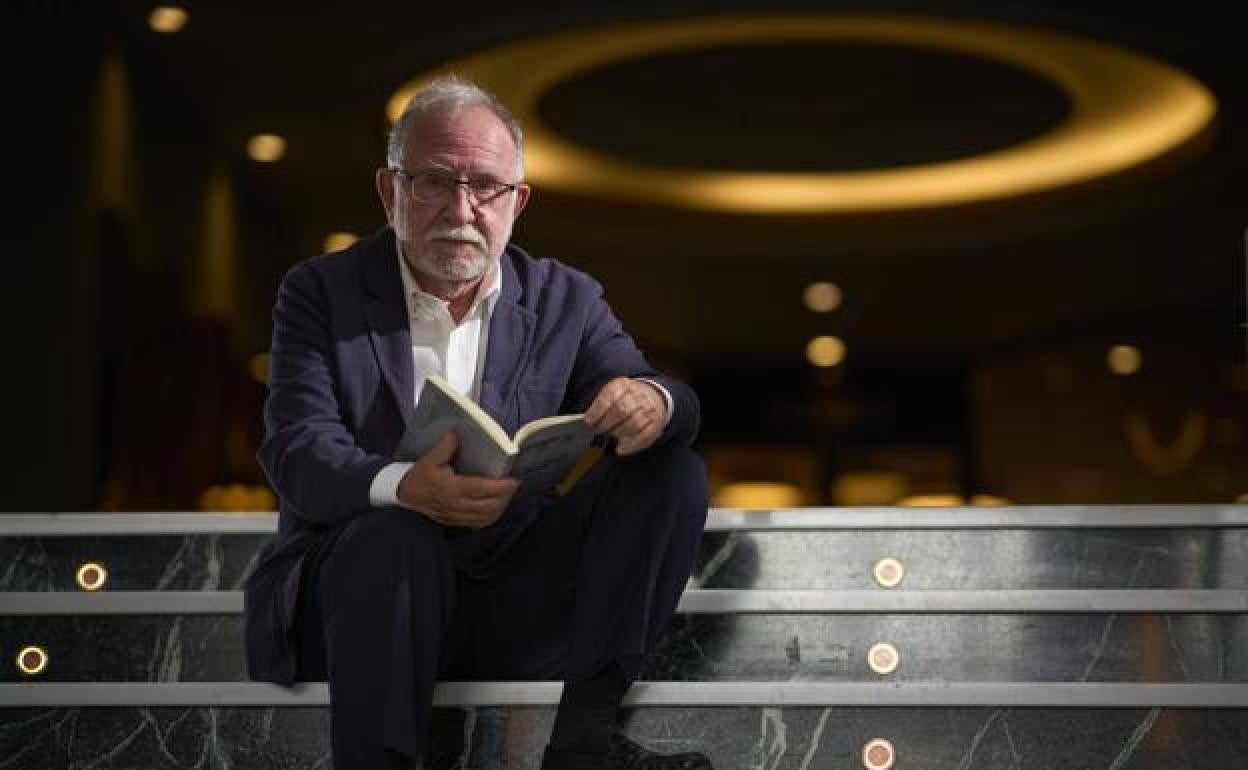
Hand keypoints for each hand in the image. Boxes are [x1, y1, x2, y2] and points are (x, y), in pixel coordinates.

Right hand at [396, 431, 519, 528]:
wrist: (405, 496)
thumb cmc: (420, 477)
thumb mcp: (430, 459)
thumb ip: (445, 447)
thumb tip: (456, 433)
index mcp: (453, 489)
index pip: (482, 489)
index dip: (500, 487)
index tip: (514, 480)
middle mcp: (457, 505)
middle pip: (489, 506)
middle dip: (505, 497)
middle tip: (514, 485)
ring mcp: (457, 516)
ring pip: (486, 517)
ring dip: (500, 507)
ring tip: (507, 494)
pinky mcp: (456, 522)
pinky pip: (479, 524)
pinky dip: (491, 517)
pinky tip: (496, 507)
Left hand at [584, 377, 666, 455]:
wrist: (652, 396)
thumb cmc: (625, 398)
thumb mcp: (612, 394)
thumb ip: (600, 405)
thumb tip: (589, 422)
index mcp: (623, 384)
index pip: (609, 396)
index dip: (597, 411)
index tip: (589, 422)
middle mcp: (638, 394)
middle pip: (622, 410)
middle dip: (607, 424)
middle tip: (598, 432)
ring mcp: (649, 408)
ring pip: (634, 423)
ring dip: (619, 433)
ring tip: (610, 437)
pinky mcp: (656, 422)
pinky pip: (645, 435)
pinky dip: (631, 445)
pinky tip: (620, 449)